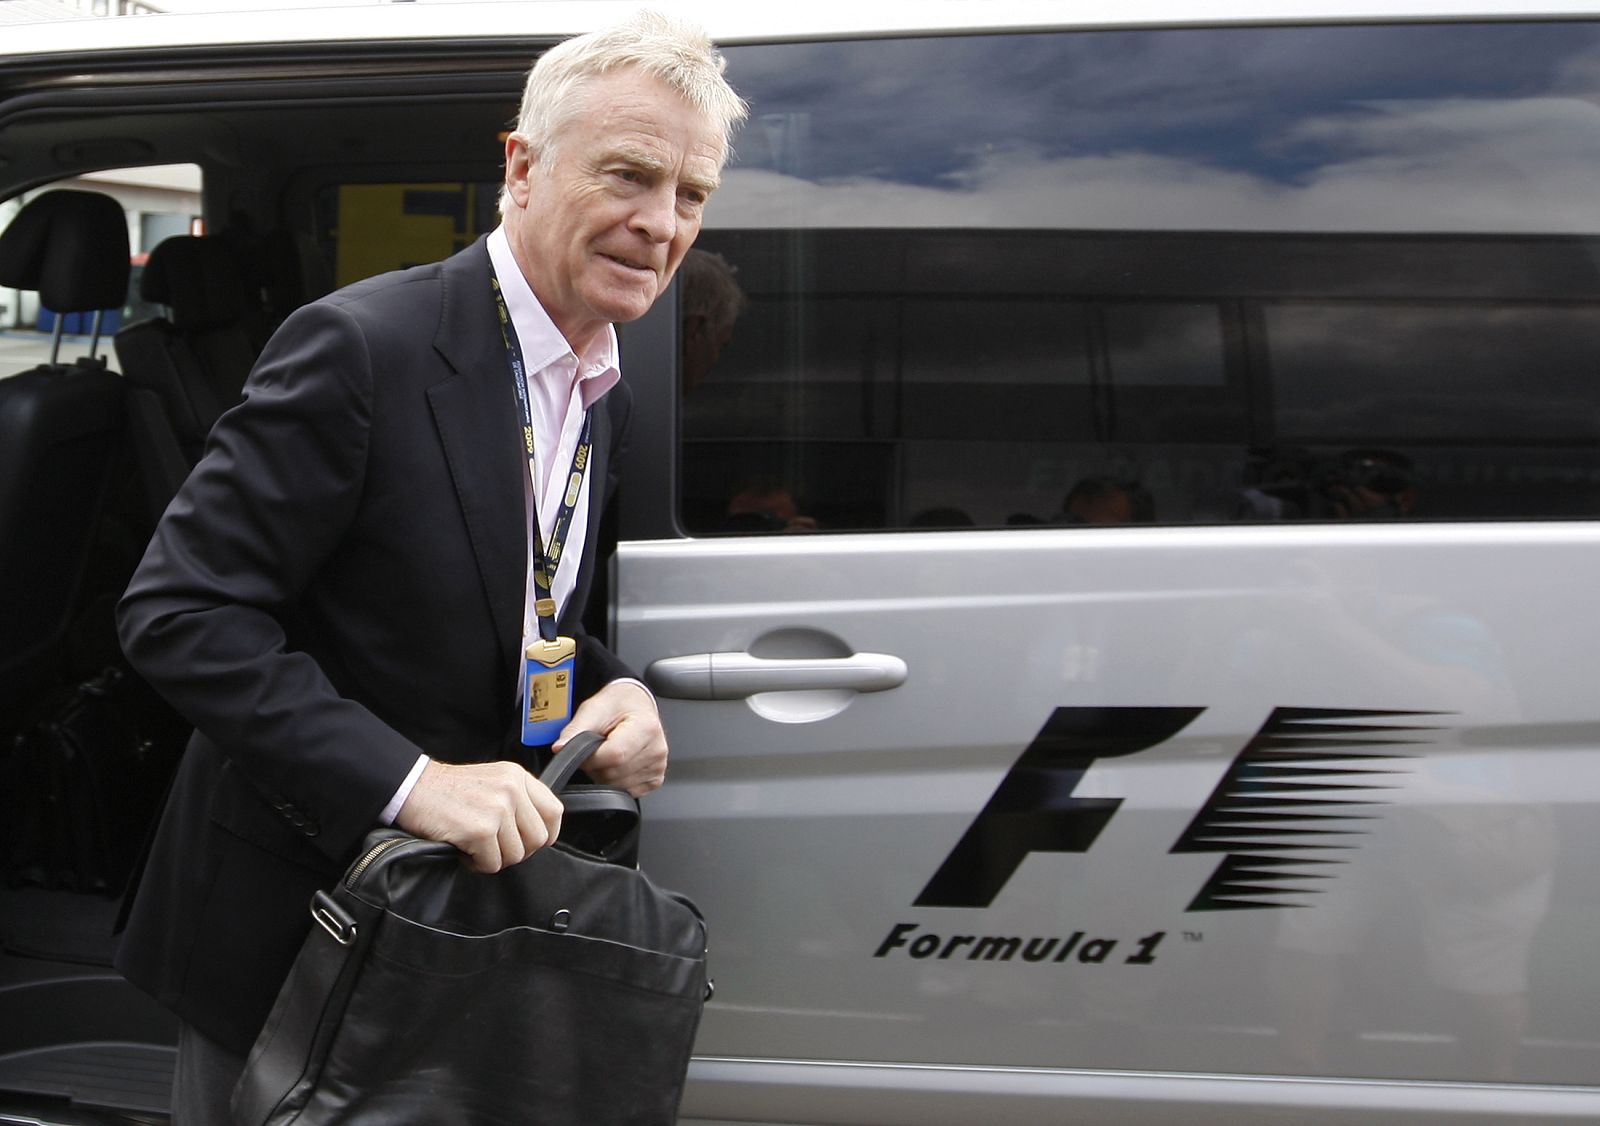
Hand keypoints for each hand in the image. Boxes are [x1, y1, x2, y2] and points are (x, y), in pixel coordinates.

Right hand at [394, 759, 561, 872]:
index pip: (554, 812)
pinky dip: (477, 864)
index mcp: (518, 776)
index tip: (530, 843)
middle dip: (517, 850)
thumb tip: (540, 832)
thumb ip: (519, 799)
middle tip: (494, 846)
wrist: (412, 788)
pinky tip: (464, 849)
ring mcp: (497, 809)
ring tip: (475, 845)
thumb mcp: (494, 781)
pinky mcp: (480, 830)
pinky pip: (492, 864)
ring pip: (515, 855)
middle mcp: (512, 789)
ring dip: (494, 858)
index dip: (546, 834)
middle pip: (538, 839)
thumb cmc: (450, 790)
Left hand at [554, 680, 667, 796]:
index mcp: (646, 727)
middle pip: (615, 773)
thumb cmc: (617, 706)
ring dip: (605, 775)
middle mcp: (657, 748)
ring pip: (619, 786)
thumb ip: (576, 729)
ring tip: (609, 753)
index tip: (585, 749)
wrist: (635, 704)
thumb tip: (560, 748)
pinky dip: (617, 781)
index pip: (614, 755)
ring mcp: (659, 766)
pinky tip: (619, 763)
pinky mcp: (656, 778)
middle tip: (598, 747)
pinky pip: (628, 791)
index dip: (591, 757)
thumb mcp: (594, 708)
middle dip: (596, 766)